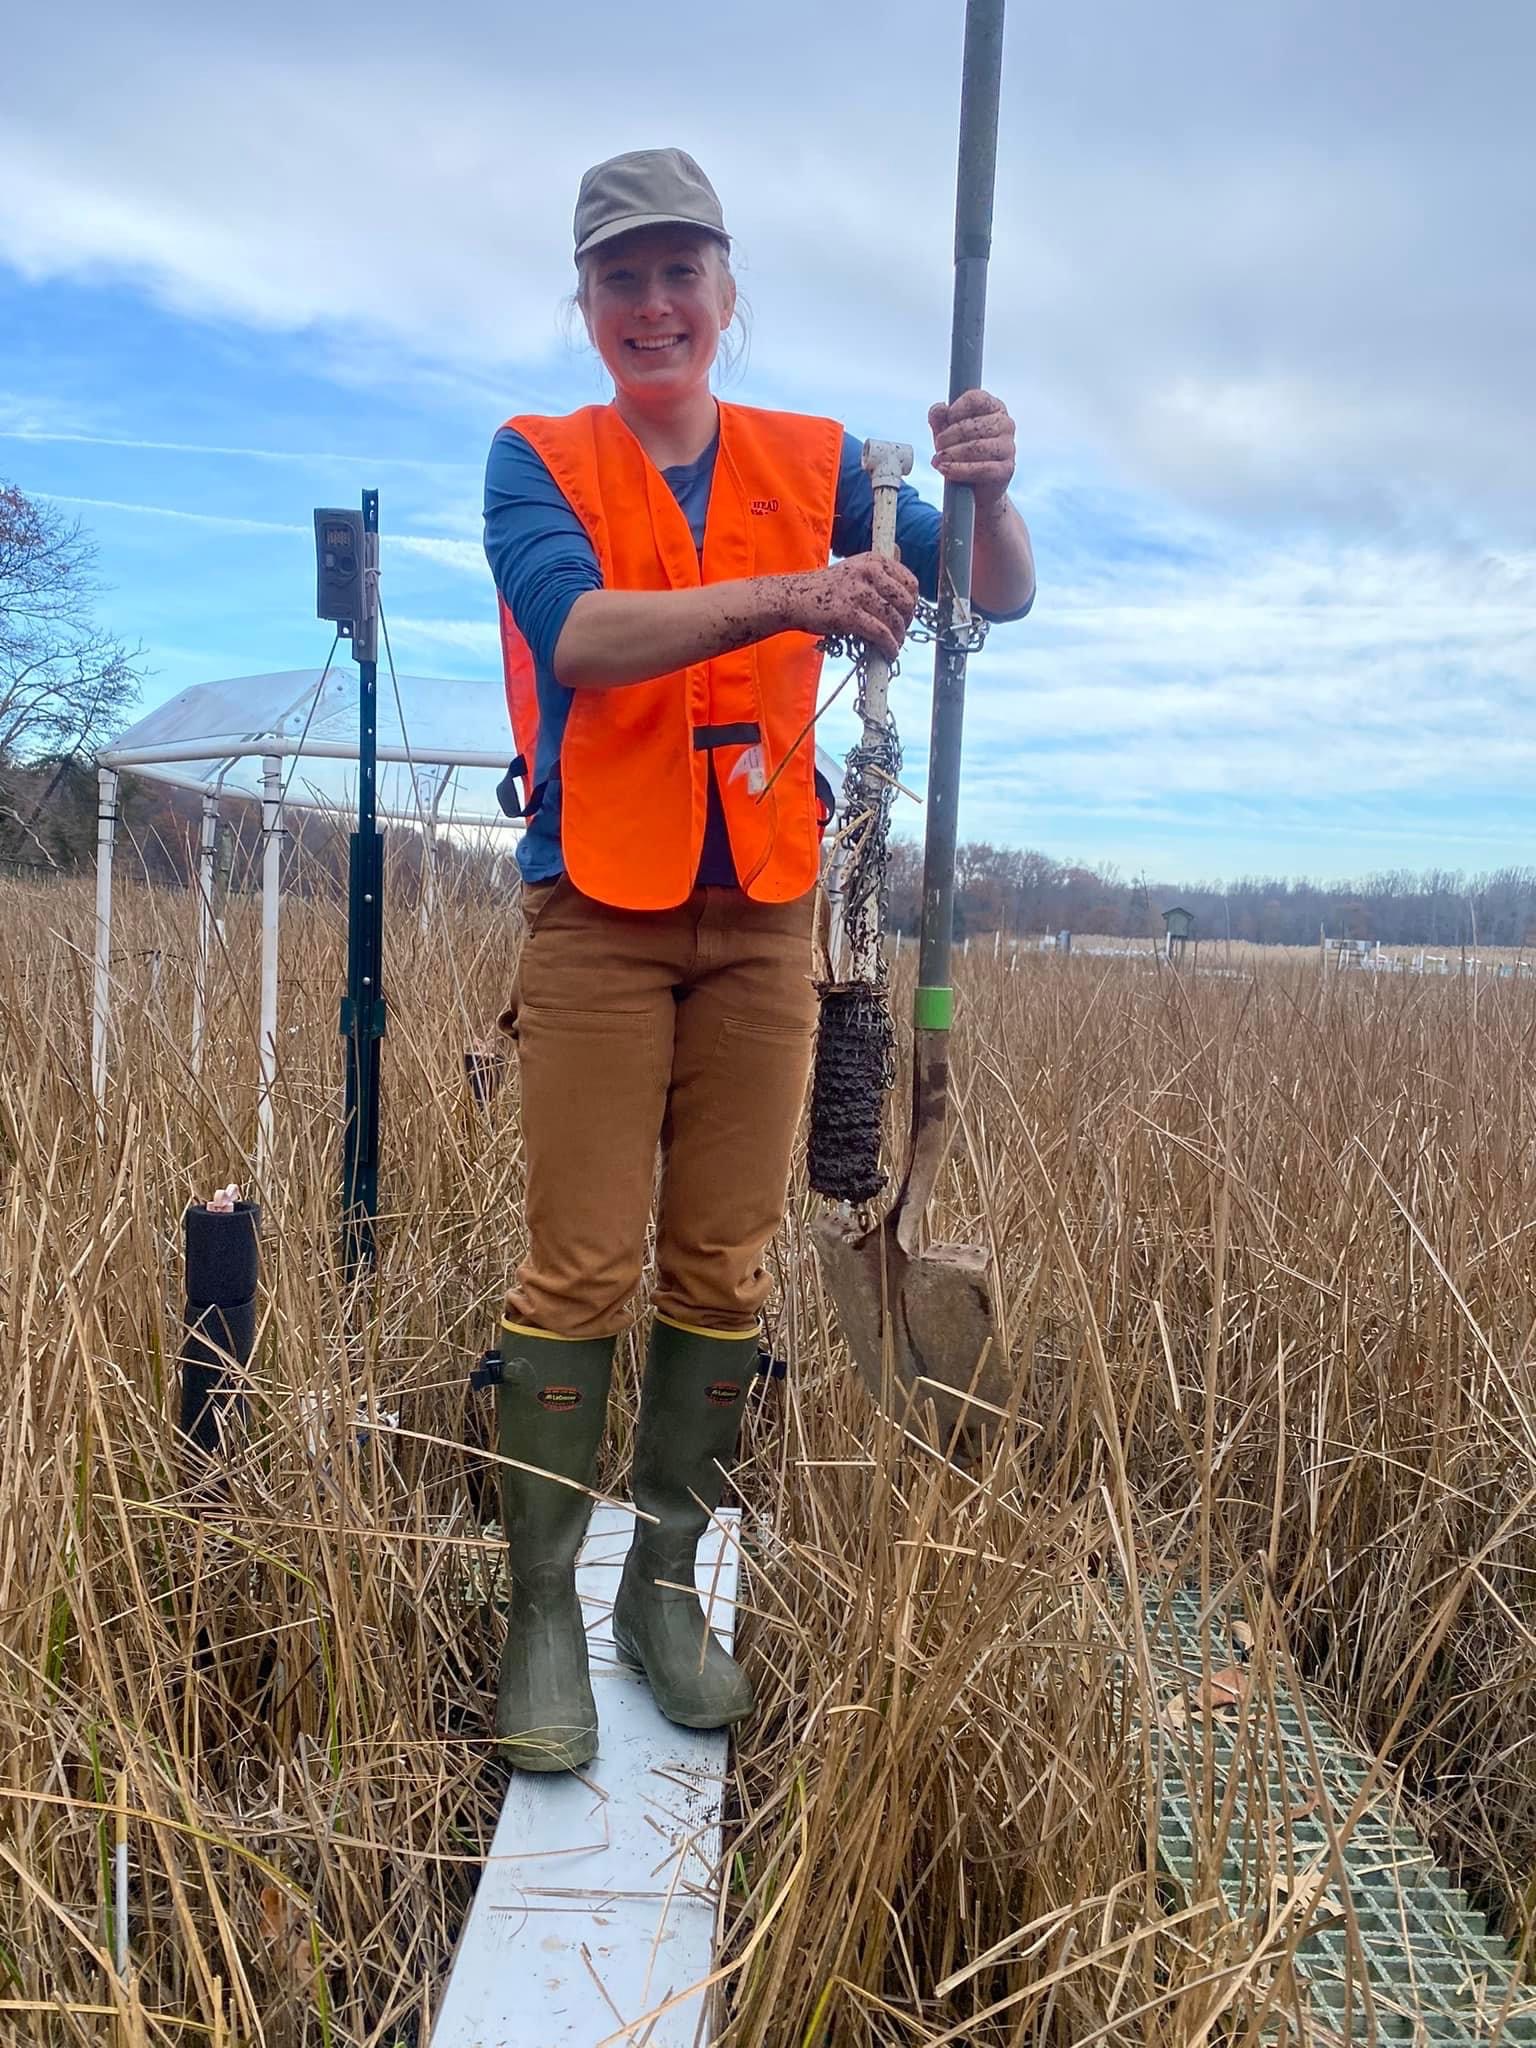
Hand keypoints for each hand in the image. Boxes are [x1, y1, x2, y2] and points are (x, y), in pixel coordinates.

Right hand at [779, 554, 918, 662]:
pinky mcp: (849, 614)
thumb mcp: (853, 567)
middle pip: (906, 602)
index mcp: (873, 560)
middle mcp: (868, 572)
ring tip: (893, 646)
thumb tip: (900, 552)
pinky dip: (888, 647)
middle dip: (907, 622)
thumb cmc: (825, 588)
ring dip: (898, 638)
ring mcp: (858, 593)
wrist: (793, 598)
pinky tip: (888, 654)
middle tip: (899, 633)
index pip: (910, 583)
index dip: (912, 604)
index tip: (905, 616)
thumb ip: (877, 565)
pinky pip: (880, 633)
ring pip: (894, 620)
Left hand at [929, 389, 1015, 508]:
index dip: (955, 410)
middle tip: (938, 447)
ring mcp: (1009, 446)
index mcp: (993, 407)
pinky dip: (959, 470)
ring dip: (952, 454)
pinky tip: (945, 470)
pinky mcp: (1006, 469)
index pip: (975, 399)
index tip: (944, 423)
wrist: (974, 488)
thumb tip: (939, 409)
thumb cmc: (960, 452)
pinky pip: (982, 468)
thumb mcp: (945, 431)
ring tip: (939, 460)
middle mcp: (1006, 423)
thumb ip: (939, 417)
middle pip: (973, 425)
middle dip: (949, 437)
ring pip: (977, 447)